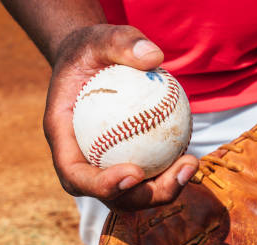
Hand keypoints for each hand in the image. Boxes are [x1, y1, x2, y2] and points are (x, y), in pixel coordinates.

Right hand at [43, 24, 198, 210]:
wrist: (93, 62)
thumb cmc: (91, 50)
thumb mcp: (100, 37)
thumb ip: (121, 42)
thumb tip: (154, 57)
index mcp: (64, 141)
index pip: (76, 176)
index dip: (102, 185)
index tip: (136, 173)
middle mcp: (83, 162)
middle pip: (110, 196)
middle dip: (145, 196)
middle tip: (178, 174)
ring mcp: (105, 167)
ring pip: (134, 194)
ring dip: (165, 189)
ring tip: (191, 164)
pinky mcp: (127, 163)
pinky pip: (149, 176)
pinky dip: (169, 172)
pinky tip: (192, 158)